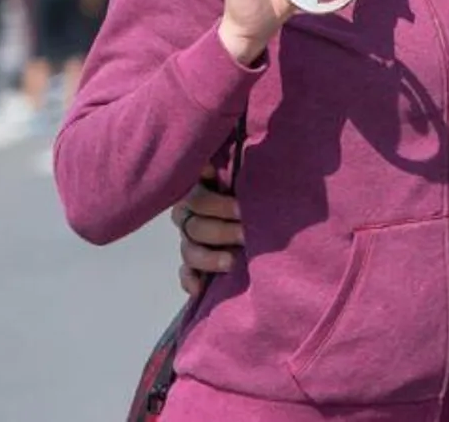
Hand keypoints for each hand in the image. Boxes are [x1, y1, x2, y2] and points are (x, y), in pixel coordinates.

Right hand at [172, 170, 244, 296]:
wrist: (263, 215)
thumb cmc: (255, 189)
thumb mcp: (247, 174)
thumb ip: (236, 164)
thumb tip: (224, 159)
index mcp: (199, 189)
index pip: (195, 197)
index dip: (216, 205)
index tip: (242, 209)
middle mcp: (189, 214)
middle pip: (195, 227)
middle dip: (222, 232)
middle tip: (247, 234)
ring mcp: (189, 240)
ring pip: (189, 251)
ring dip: (210, 258)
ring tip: (233, 262)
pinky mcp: (194, 265)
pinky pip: (185, 274)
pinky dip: (191, 281)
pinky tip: (201, 288)